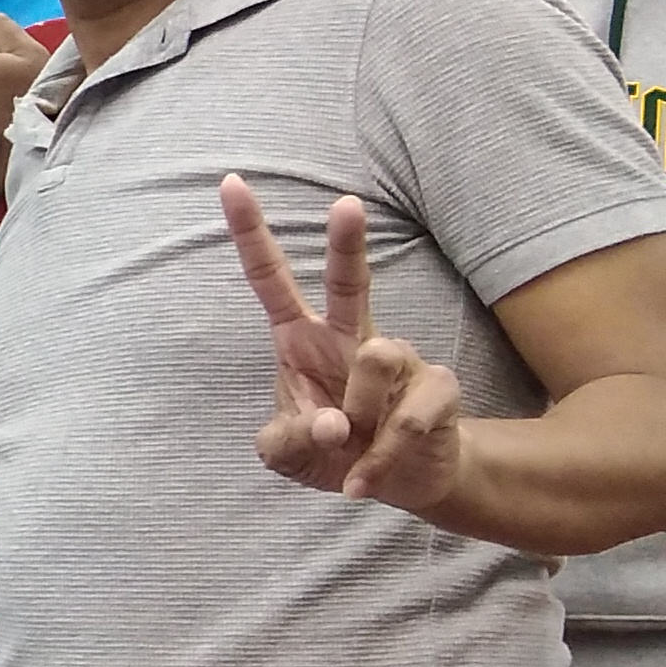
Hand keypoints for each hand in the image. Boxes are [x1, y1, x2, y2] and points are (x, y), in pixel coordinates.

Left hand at [220, 175, 463, 513]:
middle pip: (350, 283)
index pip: (270, 279)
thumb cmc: (334, 452)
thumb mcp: (286, 454)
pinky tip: (362, 480)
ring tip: (351, 445)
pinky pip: (404, 420)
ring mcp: (399, 359)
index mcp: (300, 341)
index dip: (250, 234)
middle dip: (348, 244)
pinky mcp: (437, 387)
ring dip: (355, 416)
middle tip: (346, 204)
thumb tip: (331, 423)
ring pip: (374, 361)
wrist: (400, 482)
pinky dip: (376, 459)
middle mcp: (350, 338)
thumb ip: (285, 441)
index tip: (229, 183)